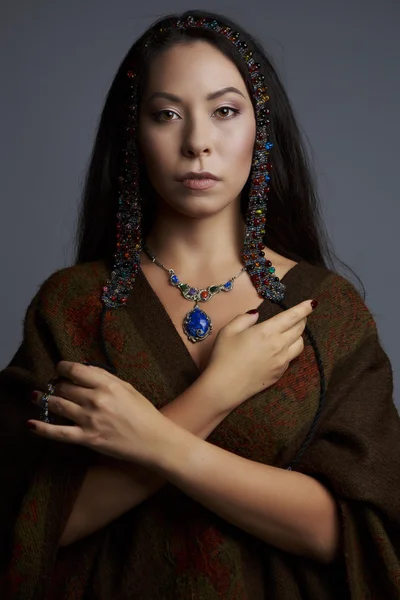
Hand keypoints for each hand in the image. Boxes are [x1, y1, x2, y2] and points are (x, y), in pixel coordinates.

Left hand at [28, 361, 172, 467]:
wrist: (154, 440)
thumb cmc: (144, 413)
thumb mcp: (128, 388)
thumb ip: (105, 378)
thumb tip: (84, 370)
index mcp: (107, 385)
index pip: (75, 370)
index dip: (63, 367)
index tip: (60, 369)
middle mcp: (95, 400)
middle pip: (64, 387)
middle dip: (56, 385)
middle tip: (55, 386)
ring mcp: (89, 420)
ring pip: (57, 405)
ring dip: (44, 399)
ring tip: (38, 397)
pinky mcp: (87, 438)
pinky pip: (59, 433)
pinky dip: (42, 428)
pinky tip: (31, 423)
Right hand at [201, 299, 314, 414]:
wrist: (225, 386)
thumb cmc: (224, 356)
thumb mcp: (228, 331)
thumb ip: (244, 319)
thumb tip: (255, 315)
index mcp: (267, 331)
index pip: (293, 316)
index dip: (305, 308)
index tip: (312, 303)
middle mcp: (279, 345)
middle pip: (300, 329)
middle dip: (302, 319)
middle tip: (299, 316)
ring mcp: (282, 361)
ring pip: (300, 344)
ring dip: (298, 335)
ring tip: (291, 332)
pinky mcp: (280, 373)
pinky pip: (291, 358)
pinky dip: (290, 350)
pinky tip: (280, 350)